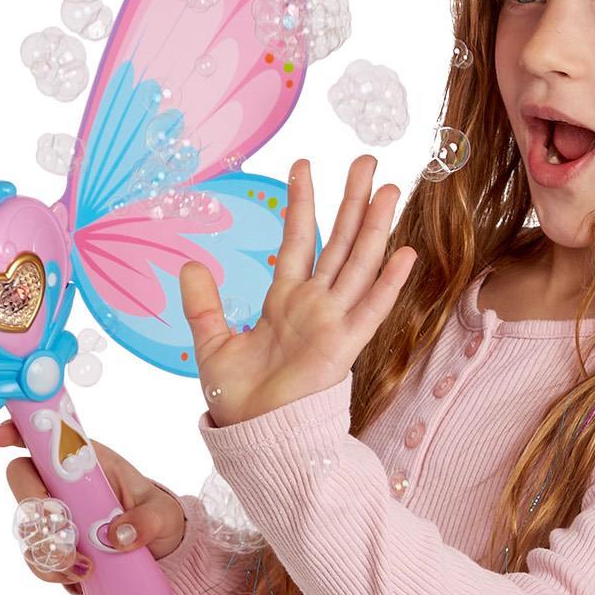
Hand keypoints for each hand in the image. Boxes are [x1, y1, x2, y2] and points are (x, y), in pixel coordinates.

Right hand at [0, 420, 187, 594]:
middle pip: (22, 482)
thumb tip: (116, 536)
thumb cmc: (159, 519)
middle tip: (63, 530)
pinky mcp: (56, 550)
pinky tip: (82, 579)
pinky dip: (53, 572)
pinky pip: (38, 560)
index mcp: (85, 462)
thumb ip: (146, 521)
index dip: (16, 432)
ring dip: (47, 550)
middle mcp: (62, 487)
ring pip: (26, 528)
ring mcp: (56, 519)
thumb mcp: (162, 515)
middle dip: (35, 507)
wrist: (163, 557)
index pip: (44, 439)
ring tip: (83, 568)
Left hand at [180, 154, 416, 426]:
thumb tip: (189, 265)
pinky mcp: (344, 347)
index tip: (304, 164)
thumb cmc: (240, 397)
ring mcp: (333, 322)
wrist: (254, 435)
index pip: (298, 240)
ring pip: (360, 264)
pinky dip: (388, 283)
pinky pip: (371, 310)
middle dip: (352, 201)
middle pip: (339, 241)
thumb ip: (203, 305)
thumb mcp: (213, 343)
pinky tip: (405, 254)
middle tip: (367, 160)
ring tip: (390, 188)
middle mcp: (315, 305)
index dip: (301, 203)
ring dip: (375, 227)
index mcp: (285, 301)